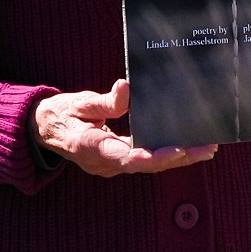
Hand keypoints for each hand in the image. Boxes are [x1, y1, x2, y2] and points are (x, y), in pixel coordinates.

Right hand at [31, 79, 217, 177]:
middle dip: (177, 158)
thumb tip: (127, 87)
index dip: (152, 155)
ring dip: (177, 158)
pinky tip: (186, 146)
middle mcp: (104, 163)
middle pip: (145, 164)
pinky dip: (165, 154)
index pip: (126, 157)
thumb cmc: (62, 113)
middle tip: (206, 147)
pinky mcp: (117, 159)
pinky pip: (144, 159)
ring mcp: (111, 164)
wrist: (44, 130)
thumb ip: (105, 100)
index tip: (177, 149)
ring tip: (206, 147)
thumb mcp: (79, 102)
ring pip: (148, 164)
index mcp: (92, 148)